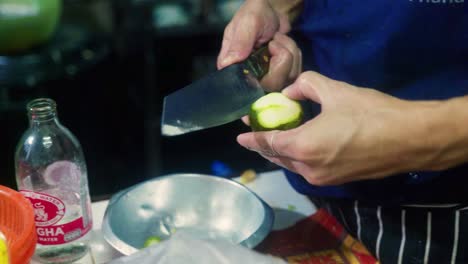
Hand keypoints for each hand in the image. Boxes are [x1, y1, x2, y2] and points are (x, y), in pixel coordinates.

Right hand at [217, 0, 301, 90]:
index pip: (244, 84)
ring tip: (277, 39)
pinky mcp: (282, 77)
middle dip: (281, 57)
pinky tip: (284, 45)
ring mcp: (267, 78)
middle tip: (274, 40)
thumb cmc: (256, 14)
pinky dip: (295, 54)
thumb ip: (240, 42)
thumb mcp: (247, 23)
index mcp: (233, 66)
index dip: (260, 73)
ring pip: (287, 77)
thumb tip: (228, 63)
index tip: (268, 49)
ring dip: (289, 51)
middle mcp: (249, 77)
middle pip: (272, 84)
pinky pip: (296, 72)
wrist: (273, 11)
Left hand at [237, 71, 436, 185]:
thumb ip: (305, 85)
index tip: (239, 134)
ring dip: (282, 150)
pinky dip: (299, 156)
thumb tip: (291, 91)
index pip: (267, 142)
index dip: (251, 137)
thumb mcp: (334, 90)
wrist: (410, 139)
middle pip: (276, 156)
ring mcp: (322, 179)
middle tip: (257, 129)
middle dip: (264, 143)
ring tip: (279, 134)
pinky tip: (303, 143)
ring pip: (292, 164)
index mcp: (301, 147)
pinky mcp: (336, 181)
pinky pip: (307, 168)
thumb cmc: (370, 113)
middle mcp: (307, 168)